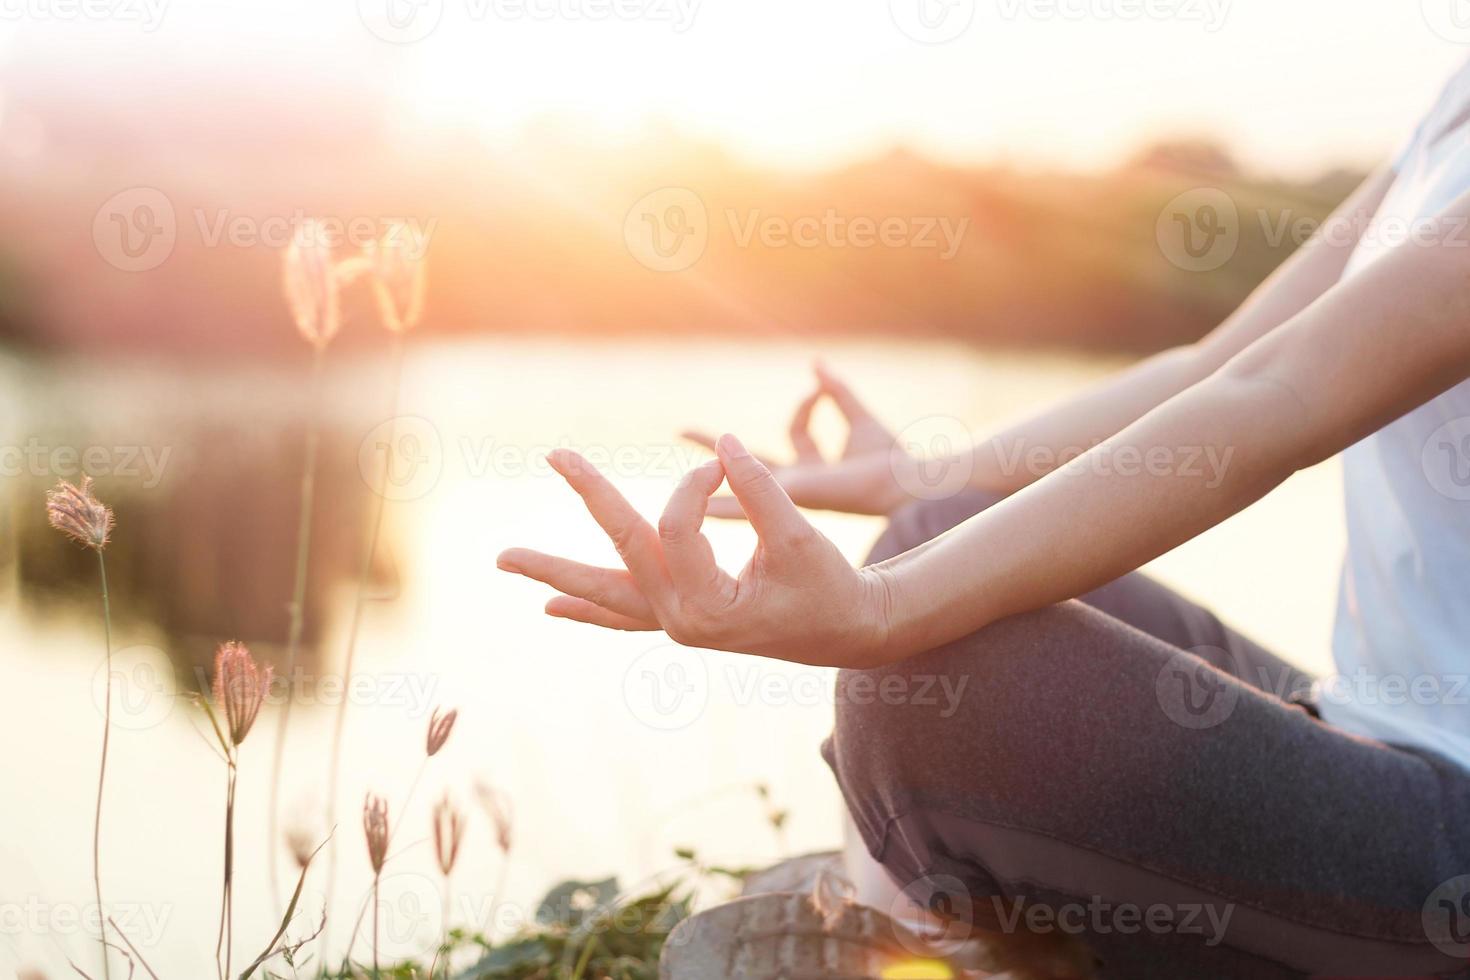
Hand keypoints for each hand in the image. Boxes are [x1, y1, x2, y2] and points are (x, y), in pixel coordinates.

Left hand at [497, 436, 896, 667]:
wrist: (850, 630)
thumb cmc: (830, 584)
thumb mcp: (799, 535)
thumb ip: (760, 489)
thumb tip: (721, 446)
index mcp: (708, 607)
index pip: (678, 526)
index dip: (698, 484)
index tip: (724, 462)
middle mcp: (681, 622)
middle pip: (618, 557)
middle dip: (589, 501)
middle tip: (555, 454)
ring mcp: (676, 626)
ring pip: (606, 593)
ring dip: (557, 573)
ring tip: (506, 559)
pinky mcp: (682, 620)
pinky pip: (623, 616)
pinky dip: (589, 610)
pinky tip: (551, 607)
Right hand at [683, 362, 917, 516]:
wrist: (903, 484)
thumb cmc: (891, 460)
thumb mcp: (858, 418)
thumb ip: (836, 393)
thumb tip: (816, 364)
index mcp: (817, 464)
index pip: (797, 431)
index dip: (807, 404)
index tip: (819, 383)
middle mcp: (799, 481)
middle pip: (749, 464)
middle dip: (717, 447)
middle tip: (680, 430)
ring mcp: (790, 492)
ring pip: (739, 486)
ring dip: (707, 479)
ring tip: (672, 469)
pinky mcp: (789, 498)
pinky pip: (749, 507)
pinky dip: (723, 509)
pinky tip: (696, 512)